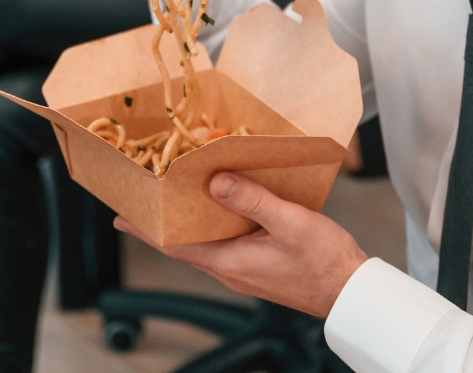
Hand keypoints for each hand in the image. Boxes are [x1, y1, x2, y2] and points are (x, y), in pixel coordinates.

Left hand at [115, 172, 367, 318]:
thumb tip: (214, 181)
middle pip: (185, 243)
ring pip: (206, 241)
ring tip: (177, 194)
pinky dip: (216, 220)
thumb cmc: (323, 260)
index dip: (146, 229)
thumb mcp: (287, 222)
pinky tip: (224, 203)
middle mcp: (230, 269)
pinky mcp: (258, 264)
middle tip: (145, 196)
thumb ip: (250, 200)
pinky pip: (226, 240)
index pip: (174, 245)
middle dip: (163, 221)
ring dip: (190, 219)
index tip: (121, 215)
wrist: (350, 290)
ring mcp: (244, 268)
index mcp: (229, 261)